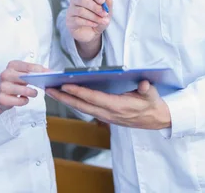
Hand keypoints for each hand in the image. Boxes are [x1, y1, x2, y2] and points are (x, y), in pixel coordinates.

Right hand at [0, 60, 47, 113]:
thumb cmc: (14, 82)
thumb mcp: (22, 74)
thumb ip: (34, 72)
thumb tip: (50, 72)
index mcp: (12, 65)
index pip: (29, 66)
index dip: (41, 71)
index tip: (49, 74)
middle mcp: (6, 74)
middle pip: (25, 77)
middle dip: (36, 81)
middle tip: (43, 84)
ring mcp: (2, 86)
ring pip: (22, 90)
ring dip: (32, 92)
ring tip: (34, 93)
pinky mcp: (1, 98)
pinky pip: (19, 100)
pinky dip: (24, 101)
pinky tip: (24, 98)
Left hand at [46, 80, 170, 129]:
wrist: (156, 119)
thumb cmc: (152, 104)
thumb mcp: (152, 95)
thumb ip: (147, 89)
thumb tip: (144, 84)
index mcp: (118, 106)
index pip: (94, 98)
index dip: (79, 92)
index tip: (65, 84)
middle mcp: (109, 113)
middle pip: (82, 106)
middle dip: (64, 97)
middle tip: (49, 89)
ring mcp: (105, 117)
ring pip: (81, 109)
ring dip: (66, 101)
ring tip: (52, 91)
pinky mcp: (105, 117)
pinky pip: (85, 110)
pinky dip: (74, 103)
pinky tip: (65, 96)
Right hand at [66, 0, 112, 43]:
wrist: (90, 34)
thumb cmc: (97, 20)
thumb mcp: (106, 14)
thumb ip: (107, 6)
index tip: (103, 1)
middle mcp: (76, 1)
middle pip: (83, 0)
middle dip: (95, 7)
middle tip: (104, 13)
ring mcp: (71, 10)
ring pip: (81, 11)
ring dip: (93, 17)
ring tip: (101, 21)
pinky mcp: (70, 21)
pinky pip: (78, 20)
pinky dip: (88, 22)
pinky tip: (95, 24)